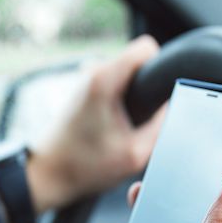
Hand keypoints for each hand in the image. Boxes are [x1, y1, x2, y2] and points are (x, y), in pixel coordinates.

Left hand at [26, 35, 165, 213]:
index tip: (161, 94)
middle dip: (147, 89)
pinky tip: (114, 128)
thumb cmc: (84, 167)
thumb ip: (161, 126)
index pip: (147, 47)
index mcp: (104, 79)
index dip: (161, 67)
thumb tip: (173, 106)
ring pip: (127, 75)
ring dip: (134, 98)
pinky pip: (115, 86)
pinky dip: (121, 103)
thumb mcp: (136, 154)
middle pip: (138, 62)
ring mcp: (86, 79)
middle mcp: (93, 72)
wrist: (48, 175)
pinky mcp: (84, 91)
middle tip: (140, 121)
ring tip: (124, 128)